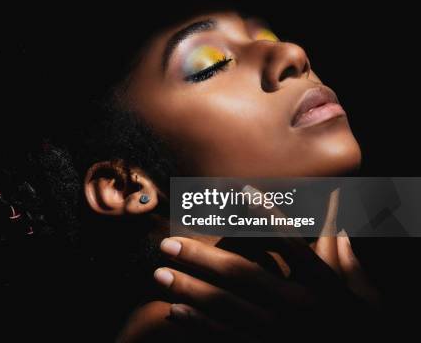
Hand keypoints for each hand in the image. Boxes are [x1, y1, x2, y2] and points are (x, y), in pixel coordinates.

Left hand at [153, 187, 379, 340]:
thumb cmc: (354, 320)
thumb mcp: (357, 288)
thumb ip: (342, 250)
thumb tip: (338, 206)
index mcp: (323, 286)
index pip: (292, 244)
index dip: (267, 215)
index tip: (242, 191)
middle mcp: (298, 307)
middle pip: (243, 274)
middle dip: (201, 257)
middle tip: (167, 244)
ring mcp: (279, 332)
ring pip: (227, 307)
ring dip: (190, 289)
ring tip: (160, 274)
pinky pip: (228, 338)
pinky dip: (200, 325)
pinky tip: (174, 311)